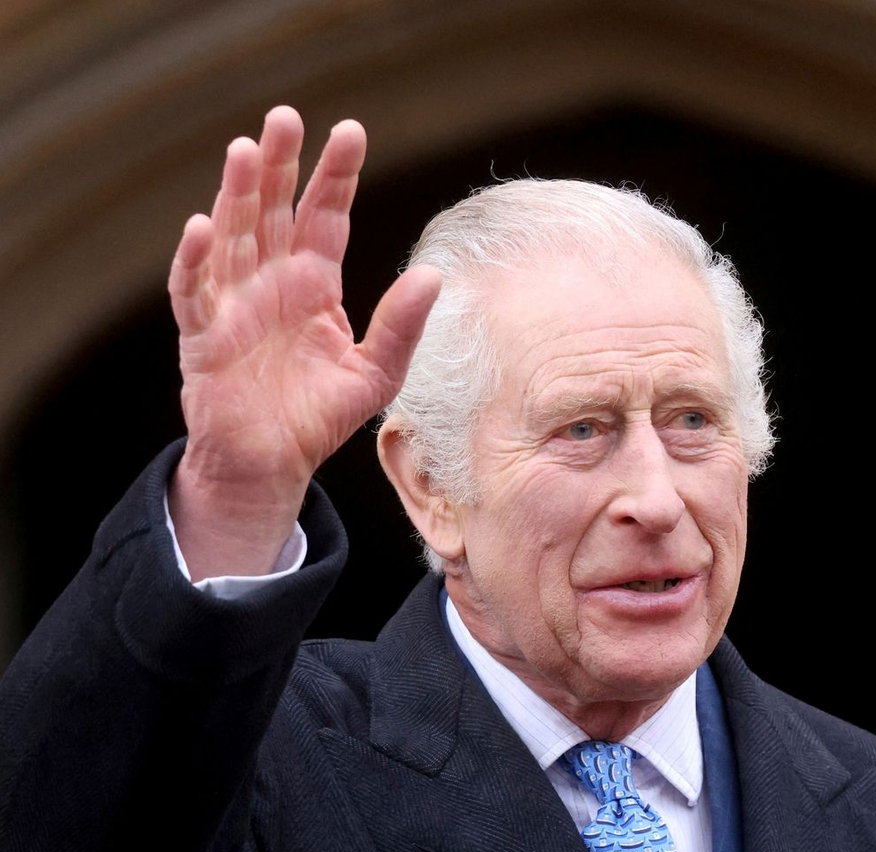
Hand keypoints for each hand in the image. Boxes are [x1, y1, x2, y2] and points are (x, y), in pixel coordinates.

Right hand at [167, 106, 439, 577]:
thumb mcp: (375, 373)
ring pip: (231, 237)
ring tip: (245, 151)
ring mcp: (234, 304)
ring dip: (235, 195)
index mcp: (313, 284)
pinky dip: (194, 262)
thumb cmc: (320, 416)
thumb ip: (401, 327)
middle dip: (278, 165)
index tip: (351, 132)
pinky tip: (200, 227)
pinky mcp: (204, 336)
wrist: (273, 463)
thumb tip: (434, 275)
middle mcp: (271, 282)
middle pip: (272, 211)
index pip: (325, 218)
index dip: (336, 177)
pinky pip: (193, 292)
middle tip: (285, 116)